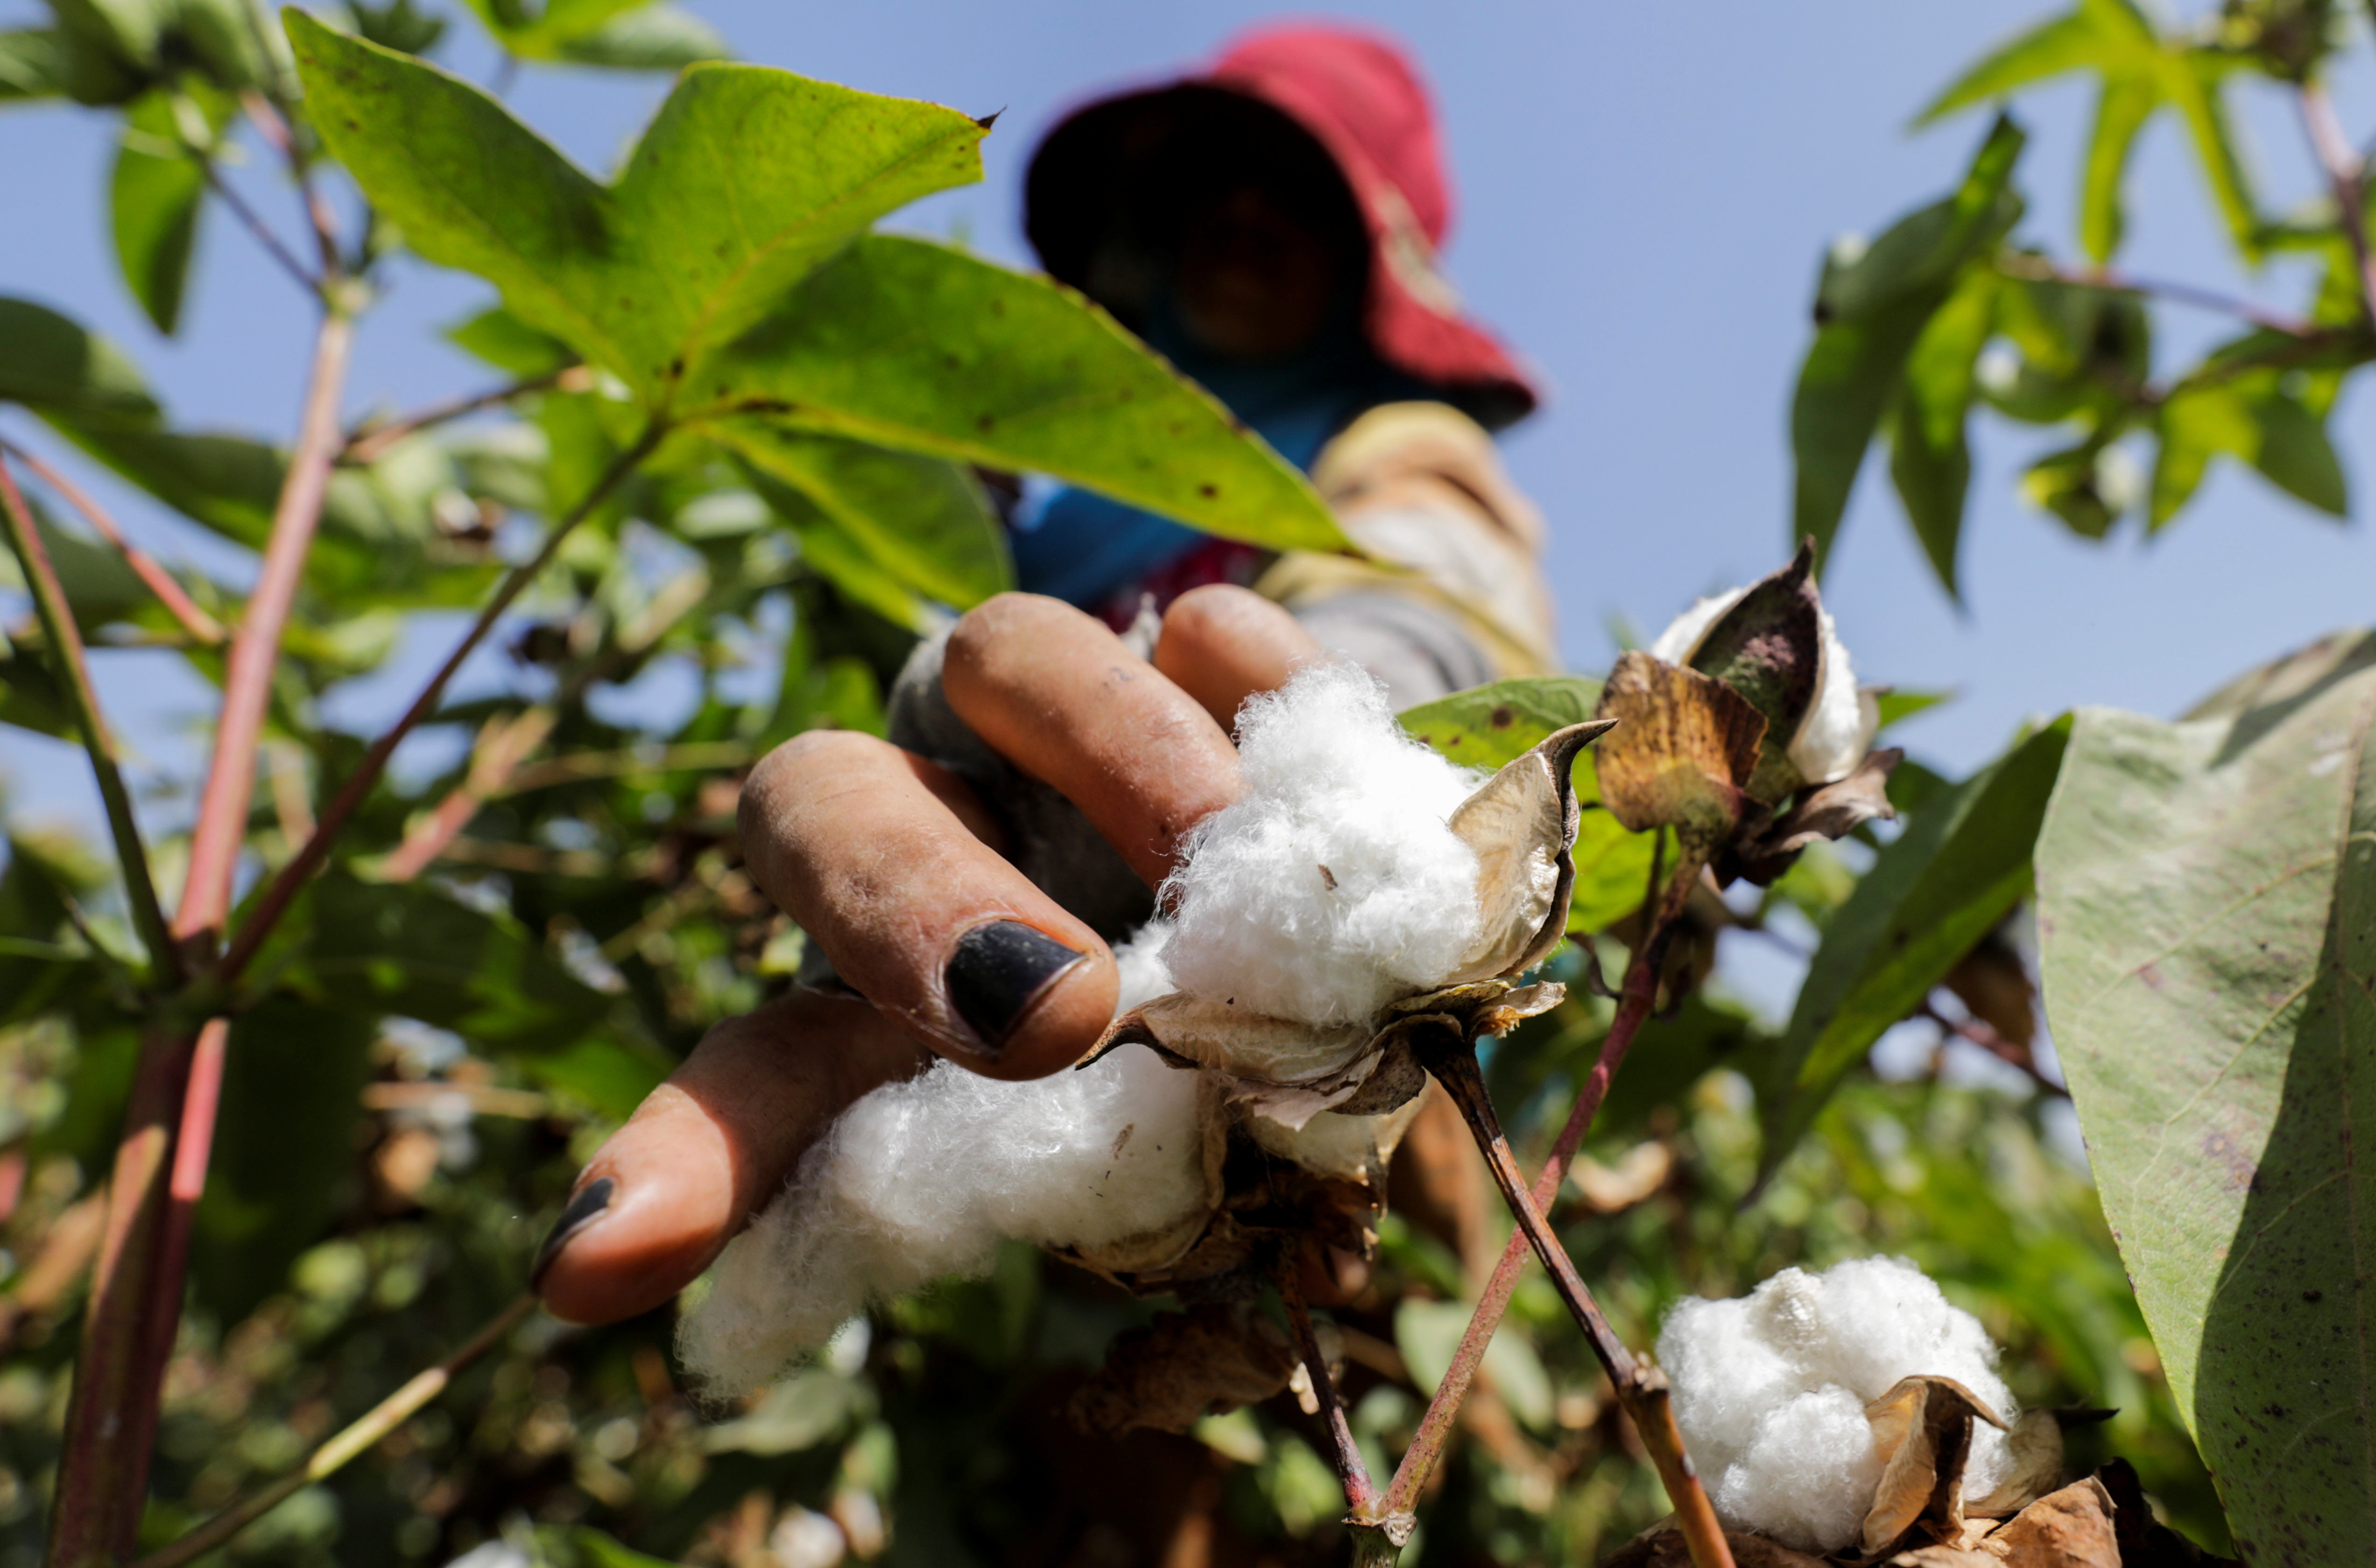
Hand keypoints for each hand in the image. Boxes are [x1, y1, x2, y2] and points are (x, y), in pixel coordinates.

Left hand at [532, 585, 1346, 1324]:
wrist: (1357, 940)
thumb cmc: (1210, 1078)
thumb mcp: (1126, 1163)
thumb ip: (1095, 1179)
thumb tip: (1140, 1208)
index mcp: (883, 1002)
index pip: (757, 1073)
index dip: (686, 1161)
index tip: (604, 1264)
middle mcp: (933, 827)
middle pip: (829, 803)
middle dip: (922, 903)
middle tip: (1057, 1021)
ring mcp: (1053, 719)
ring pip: (1000, 650)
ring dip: (1105, 750)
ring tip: (1211, 860)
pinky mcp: (1195, 651)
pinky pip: (1201, 625)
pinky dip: (1241, 693)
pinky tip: (1298, 792)